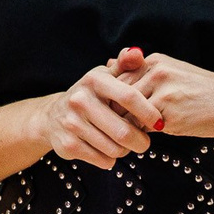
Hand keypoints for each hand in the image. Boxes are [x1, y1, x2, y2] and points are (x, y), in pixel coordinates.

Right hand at [33, 63, 159, 168]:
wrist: (53, 116)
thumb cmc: (90, 95)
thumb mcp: (105, 77)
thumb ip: (124, 65)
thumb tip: (137, 53)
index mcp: (94, 80)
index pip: (129, 97)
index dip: (148, 112)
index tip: (159, 122)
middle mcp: (80, 100)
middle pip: (123, 131)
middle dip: (140, 141)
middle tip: (144, 142)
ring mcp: (72, 123)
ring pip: (114, 149)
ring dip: (125, 151)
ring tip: (124, 144)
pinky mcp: (67, 145)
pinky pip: (102, 160)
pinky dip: (110, 159)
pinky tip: (107, 150)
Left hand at [116, 47, 213, 139]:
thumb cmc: (202, 90)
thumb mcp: (171, 72)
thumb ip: (140, 71)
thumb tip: (107, 64)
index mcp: (153, 61)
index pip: (114, 80)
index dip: (112, 99)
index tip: (116, 111)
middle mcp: (156, 72)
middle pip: (117, 98)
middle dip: (116, 115)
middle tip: (120, 127)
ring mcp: (163, 92)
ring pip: (127, 115)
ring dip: (128, 128)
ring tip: (136, 134)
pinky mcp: (171, 114)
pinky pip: (144, 129)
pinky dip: (144, 135)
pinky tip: (154, 136)